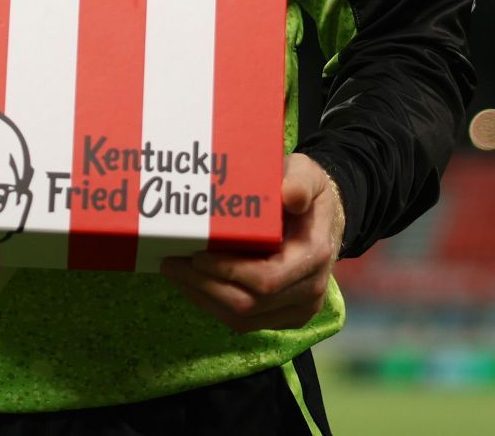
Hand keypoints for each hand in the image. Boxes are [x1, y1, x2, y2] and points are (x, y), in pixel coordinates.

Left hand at [158, 153, 343, 332]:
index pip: (266, 279)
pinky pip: (244, 321)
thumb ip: (299, 181)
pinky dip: (213, 304)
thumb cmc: (306, 191)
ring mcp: (299, 309)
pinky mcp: (284, 316)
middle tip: (170, 263)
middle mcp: (310, 291)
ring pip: (242, 319)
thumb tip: (290, 196)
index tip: (196, 255)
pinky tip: (192, 283)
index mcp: (314, 256)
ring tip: (174, 272)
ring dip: (203, 298)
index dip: (227, 272)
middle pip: (248, 304)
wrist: (323, 218)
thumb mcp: (306, 173)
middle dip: (204, 286)